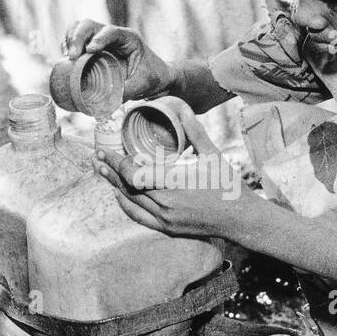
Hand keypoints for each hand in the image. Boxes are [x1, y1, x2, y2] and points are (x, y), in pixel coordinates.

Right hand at [61, 19, 177, 101]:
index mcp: (128, 39)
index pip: (111, 32)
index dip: (99, 38)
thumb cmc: (152, 78)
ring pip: (80, 27)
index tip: (90, 51)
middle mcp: (113, 35)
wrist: (156, 77)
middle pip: (90, 25)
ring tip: (67, 55)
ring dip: (70, 38)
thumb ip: (125, 91)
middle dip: (78, 37)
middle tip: (72, 56)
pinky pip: (78, 39)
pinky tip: (66, 58)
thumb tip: (104, 102)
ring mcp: (102, 40)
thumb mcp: (142, 85)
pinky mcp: (94, 48)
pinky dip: (69, 45)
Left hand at [93, 98, 257, 238]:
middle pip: (127, 186)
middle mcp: (165, 203)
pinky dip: (126, 205)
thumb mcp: (212, 155)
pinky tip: (119, 195)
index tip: (105, 150)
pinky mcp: (168, 228)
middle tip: (96, 157)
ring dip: (114, 186)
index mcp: (174, 183)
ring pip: (130, 201)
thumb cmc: (229, 185)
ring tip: (101, 171)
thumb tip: (180, 107)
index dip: (116, 162)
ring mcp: (166, 219)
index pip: (133, 173)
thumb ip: (194, 131)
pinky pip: (139, 216)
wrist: (240, 219)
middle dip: (110, 170)